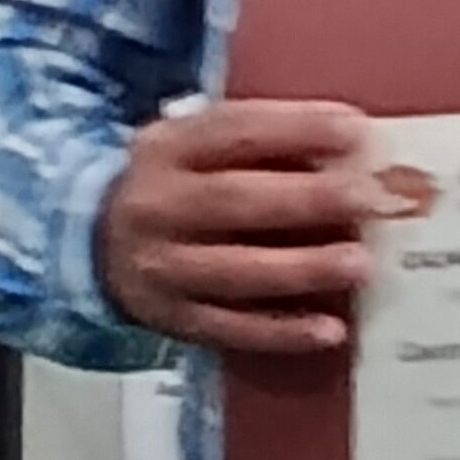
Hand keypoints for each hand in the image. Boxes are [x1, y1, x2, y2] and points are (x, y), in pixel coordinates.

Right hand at [96, 98, 429, 355]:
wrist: (91, 241)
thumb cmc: (174, 181)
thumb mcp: (194, 142)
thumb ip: (258, 140)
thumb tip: (353, 142)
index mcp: (167, 148)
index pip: (232, 130)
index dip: (295, 128)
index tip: (356, 129)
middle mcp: (158, 206)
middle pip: (233, 201)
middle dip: (306, 199)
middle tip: (369, 197)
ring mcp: (161, 269)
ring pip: (234, 271)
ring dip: (302, 269)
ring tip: (360, 264)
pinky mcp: (172, 320)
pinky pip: (231, 329)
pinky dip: (282, 332)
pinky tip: (329, 330)